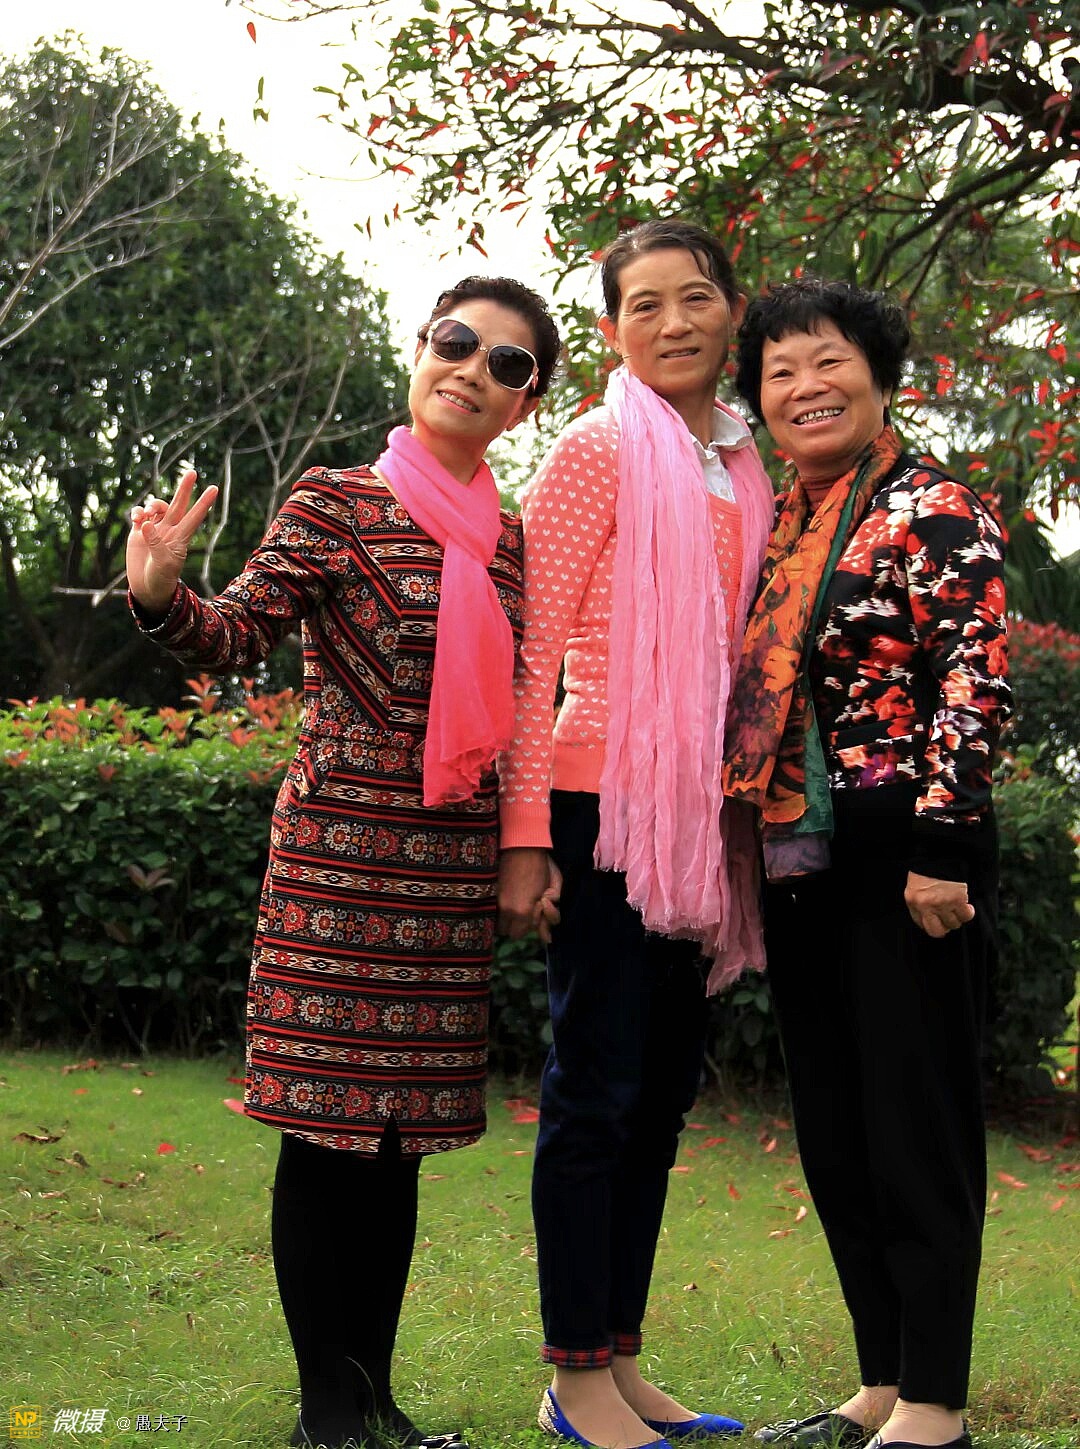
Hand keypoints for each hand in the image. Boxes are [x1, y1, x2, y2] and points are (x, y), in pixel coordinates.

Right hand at [126, 470, 218, 612]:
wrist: (147, 589)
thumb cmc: (161, 580)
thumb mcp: (162, 565)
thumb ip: (156, 544)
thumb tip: (146, 523)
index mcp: (180, 538)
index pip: (194, 516)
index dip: (204, 502)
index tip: (214, 488)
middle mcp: (170, 531)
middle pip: (178, 504)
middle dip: (185, 488)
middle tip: (192, 472)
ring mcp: (155, 530)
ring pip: (157, 507)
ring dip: (152, 504)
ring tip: (146, 513)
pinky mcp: (139, 533)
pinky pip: (139, 515)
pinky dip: (138, 512)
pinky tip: (136, 518)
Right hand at [498, 847, 561, 944]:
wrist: (522, 845)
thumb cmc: (541, 865)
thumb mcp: (553, 889)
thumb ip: (550, 913)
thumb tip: (547, 937)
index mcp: (524, 910)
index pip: (520, 934)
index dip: (528, 926)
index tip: (534, 911)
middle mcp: (507, 910)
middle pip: (509, 933)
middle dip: (518, 926)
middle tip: (525, 910)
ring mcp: (496, 900)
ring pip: (498, 924)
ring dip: (507, 919)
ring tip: (516, 903)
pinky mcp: (489, 891)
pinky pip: (491, 910)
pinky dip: (498, 910)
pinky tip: (508, 898)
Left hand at [904, 871, 974, 937]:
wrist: (939, 855)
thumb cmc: (927, 870)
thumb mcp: (914, 887)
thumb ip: (919, 904)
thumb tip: (928, 921)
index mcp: (913, 901)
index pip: (922, 925)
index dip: (932, 924)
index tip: (937, 921)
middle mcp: (926, 905)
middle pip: (938, 931)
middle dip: (944, 926)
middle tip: (948, 916)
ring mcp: (942, 904)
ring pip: (953, 924)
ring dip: (957, 917)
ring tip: (957, 907)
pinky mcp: (957, 899)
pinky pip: (966, 916)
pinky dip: (968, 912)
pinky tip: (966, 906)